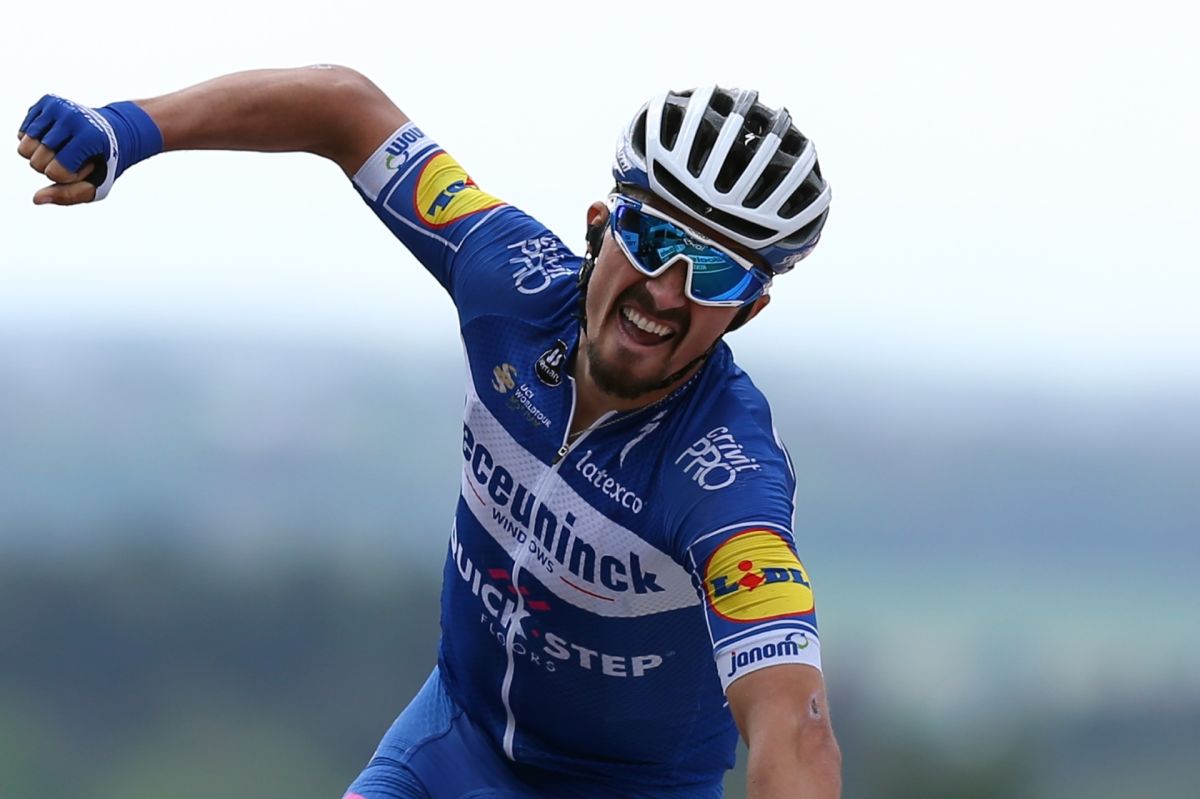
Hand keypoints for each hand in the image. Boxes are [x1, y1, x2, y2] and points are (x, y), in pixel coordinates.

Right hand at [16, 94, 162, 205]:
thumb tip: (36, 199)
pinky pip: (21, 134)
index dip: (67, 177)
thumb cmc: (104, 163)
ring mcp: (57, 106)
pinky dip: (35, 141)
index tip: (85, 166)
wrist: (116, 131)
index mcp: (89, 136)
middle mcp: (72, 116)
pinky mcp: (46, 101)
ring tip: (65, 148)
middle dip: (51, 167)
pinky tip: (56, 138)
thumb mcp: (97, 185)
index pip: (54, 172)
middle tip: (75, 156)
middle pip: (35, 162)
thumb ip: (69, 196)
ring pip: (23, 149)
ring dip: (41, 155)